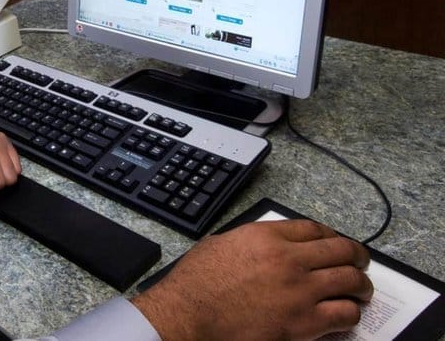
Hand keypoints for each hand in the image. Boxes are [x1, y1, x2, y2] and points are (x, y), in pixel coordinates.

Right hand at [131, 219, 372, 339]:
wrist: (190, 315)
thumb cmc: (197, 284)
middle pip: (341, 249)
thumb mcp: (220, 244)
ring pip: (350, 280)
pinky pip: (345, 314)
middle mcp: (289, 259)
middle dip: (356, 256)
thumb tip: (265, 246)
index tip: (335, 241)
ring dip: (361, 285)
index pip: (314, 229)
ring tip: (362, 291)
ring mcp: (300, 290)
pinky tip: (346, 314)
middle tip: (359, 263)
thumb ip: (250, 241)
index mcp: (266, 236)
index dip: (331, 234)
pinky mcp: (304, 322)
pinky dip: (351, 313)